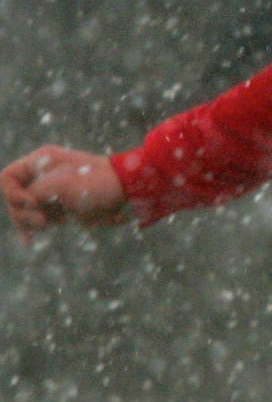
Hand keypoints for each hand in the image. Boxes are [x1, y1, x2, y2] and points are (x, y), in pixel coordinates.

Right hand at [1, 145, 128, 244]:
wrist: (129, 192)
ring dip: (29, 222)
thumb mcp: (59, 186)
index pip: (7, 177)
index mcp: (41, 161)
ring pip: (24, 210)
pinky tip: (29, 241)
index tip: (33, 204)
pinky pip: (37, 218)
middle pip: (13, 197)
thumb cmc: (97, 183)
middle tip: (43, 222)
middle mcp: (42, 175)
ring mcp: (51, 192)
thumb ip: (33, 194)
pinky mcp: (60, 207)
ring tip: (48, 225)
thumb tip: (25, 206)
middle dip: (22, 212)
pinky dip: (33, 228)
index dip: (13, 194)